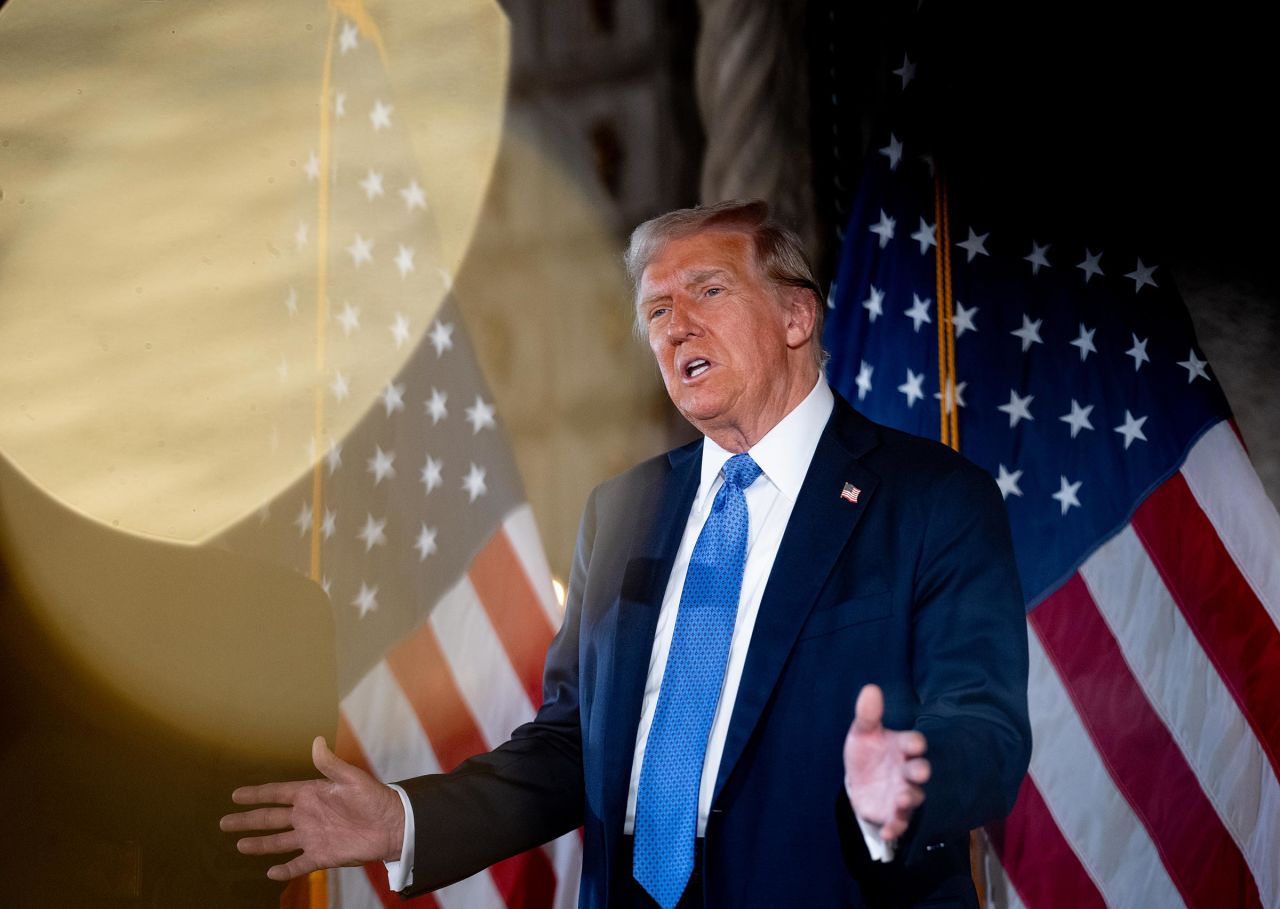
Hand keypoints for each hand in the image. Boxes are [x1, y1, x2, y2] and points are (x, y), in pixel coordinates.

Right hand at [220, 736, 405, 880]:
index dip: (257, 794)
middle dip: (247, 820)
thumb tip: (316, 741)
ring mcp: (312, 836)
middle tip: (223, 822)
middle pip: (270, 819)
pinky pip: (299, 864)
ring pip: (279, 842)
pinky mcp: (322, 855)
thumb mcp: (351, 778)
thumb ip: (330, 764)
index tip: (235, 794)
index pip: (277, 794)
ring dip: (259, 844)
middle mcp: (307, 815)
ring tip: (239, 846)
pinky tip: (270, 873)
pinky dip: (285, 870)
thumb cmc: (374, 797)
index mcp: (312, 794)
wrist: (393, 825)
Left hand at [843, 684, 929, 841]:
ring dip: (908, 799)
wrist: (859, 780)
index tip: (912, 744)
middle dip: (920, 771)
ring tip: (901, 799)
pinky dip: (894, 828)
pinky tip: (887, 832)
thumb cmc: (867, 753)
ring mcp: (902, 793)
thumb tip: (870, 688)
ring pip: (912, 798)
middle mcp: (907, 771)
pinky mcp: (892, 815)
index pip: (914, 742)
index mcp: (902, 748)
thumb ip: (868, 715)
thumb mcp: (863, 733)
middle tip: (918, 771)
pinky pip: (898, 823)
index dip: (914, 743)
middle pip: (920, 771)